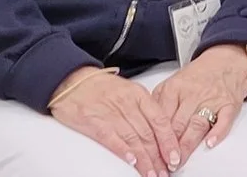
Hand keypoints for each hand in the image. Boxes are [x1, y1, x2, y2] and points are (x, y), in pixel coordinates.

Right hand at [51, 68, 180, 175]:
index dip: (169, 141)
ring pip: (133, 139)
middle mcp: (126, 103)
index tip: (175, 157)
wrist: (71, 80)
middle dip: (159, 156)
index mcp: (138, 95)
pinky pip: (111, 137)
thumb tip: (160, 133)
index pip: (160, 121)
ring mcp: (110, 112)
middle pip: (148, 134)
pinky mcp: (93, 120)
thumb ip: (143, 110)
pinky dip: (122, 150)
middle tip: (165, 171)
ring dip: (144, 160)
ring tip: (151, 173)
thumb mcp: (127, 92)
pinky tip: (131, 161)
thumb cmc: (100, 88)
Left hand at [150, 44, 246, 165]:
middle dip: (169, 147)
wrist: (226, 60)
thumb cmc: (199, 75)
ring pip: (197, 125)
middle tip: (163, 163)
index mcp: (175, 88)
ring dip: (187, 145)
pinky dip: (217, 133)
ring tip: (179, 161)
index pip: (161, 117)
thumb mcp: (174, 82)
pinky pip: (224, 120)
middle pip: (177, 124)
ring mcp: (212, 100)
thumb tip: (145, 123)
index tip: (150, 153)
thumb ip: (160, 102)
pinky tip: (209, 143)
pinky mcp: (229, 105)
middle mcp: (192, 94)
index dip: (154, 137)